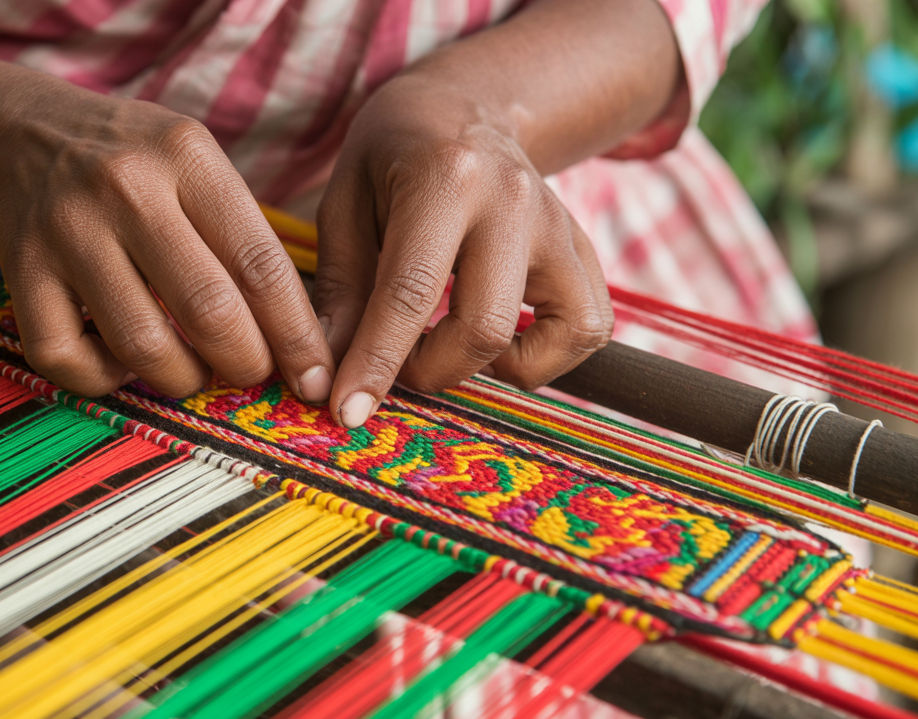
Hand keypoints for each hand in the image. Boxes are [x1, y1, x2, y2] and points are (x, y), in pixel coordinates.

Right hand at [0, 91, 334, 400]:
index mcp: (186, 157)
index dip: (296, 336)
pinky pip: (67, 359)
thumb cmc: (138, 164)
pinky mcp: (20, 271)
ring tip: (192, 370)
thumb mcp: (199, 165)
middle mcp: (125, 188)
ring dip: (182, 378)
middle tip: (251, 373)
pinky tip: (121, 360)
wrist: (24, 135)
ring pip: (142, 345)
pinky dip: (104, 379)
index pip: (260, 264)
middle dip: (246, 363)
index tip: (313, 378)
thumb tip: (298, 343)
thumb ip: (245, 237)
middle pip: (209, 310)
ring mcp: (66, 230)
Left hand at [314, 76, 612, 428]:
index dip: (377, 363)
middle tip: (394, 360)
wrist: (466, 107)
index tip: (348, 413)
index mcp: (446, 178)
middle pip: (485, 326)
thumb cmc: (391, 157)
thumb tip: (328, 373)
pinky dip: (546, 356)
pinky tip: (497, 340)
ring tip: (448, 346)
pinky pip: (589, 328)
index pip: (410, 292)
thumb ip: (342, 286)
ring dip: (493, 367)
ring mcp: (560, 227)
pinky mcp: (583, 252)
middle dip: (430, 370)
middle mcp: (515, 201)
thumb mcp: (345, 201)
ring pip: (556, 335)